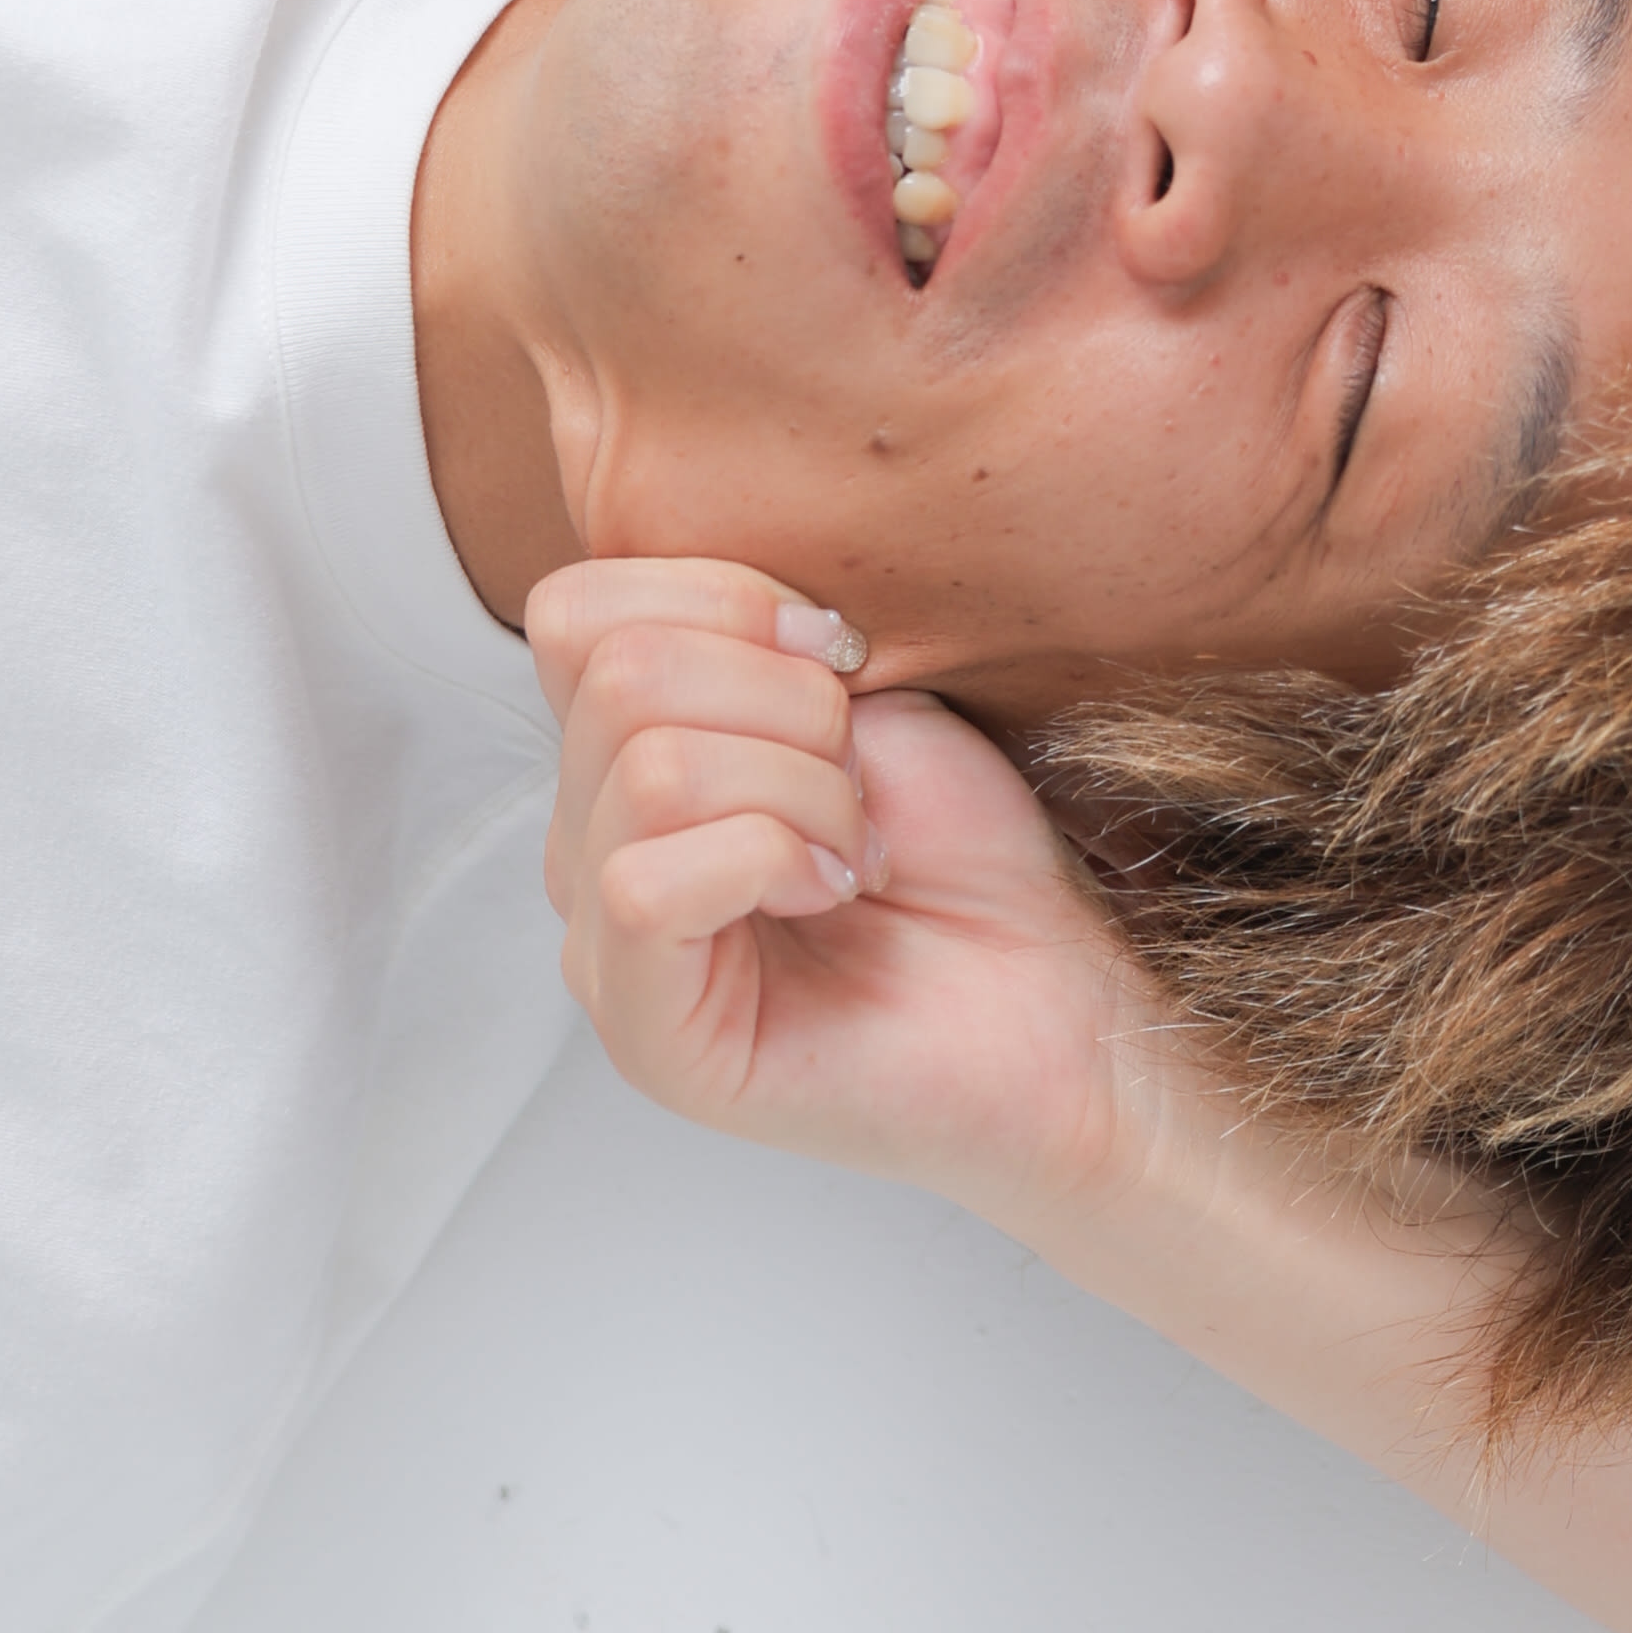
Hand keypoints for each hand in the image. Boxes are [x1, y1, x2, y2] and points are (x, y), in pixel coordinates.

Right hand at [529, 559, 1159, 1218]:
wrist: (1055, 998)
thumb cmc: (966, 853)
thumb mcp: (862, 692)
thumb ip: (748, 637)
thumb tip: (700, 608)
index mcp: (622, 752)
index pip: (577, 611)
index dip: (723, 596)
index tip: (840, 651)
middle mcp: (588, 844)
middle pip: (620, 675)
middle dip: (787, 699)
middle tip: (860, 781)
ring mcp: (605, 944)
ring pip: (649, 771)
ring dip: (803, 787)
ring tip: (858, 848)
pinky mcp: (646, 1036)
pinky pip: (644, 887)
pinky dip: (772, 858)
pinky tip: (833, 890)